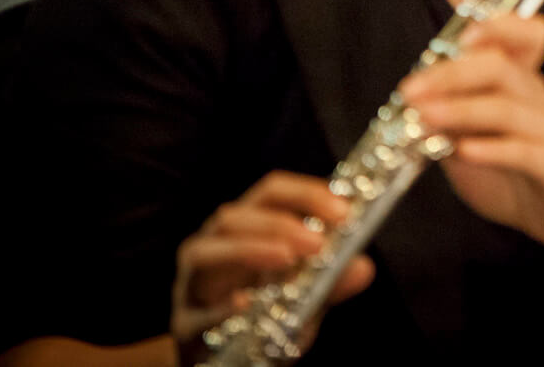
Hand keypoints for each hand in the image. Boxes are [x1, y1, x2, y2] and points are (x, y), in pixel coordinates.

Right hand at [170, 172, 374, 358]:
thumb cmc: (260, 319)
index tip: (342, 210)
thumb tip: (362, 267)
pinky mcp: (182, 323)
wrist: (223, 362)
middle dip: (278, 223)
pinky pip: (193, 311)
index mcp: (245, 230)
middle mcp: (214, 247)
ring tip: (285, 259)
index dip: (305, 194)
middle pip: (235, 216)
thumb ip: (329, 283)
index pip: (270, 194)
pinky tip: (243, 304)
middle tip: (317, 241)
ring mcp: (191, 284)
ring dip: (247, 249)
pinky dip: (217, 307)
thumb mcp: (303, 299)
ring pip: (204, 250)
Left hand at [399, 15, 543, 269]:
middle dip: (452, 74)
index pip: (526, 35)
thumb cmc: (511, 172)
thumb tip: (414, 103)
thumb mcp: (470, 139)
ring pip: (507, 109)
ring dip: (461, 110)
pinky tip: (464, 151)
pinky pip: (523, 151)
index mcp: (521, 82)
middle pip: (502, 68)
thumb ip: (448, 119)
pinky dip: (491, 149)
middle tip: (411, 89)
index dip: (501, 27)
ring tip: (425, 119)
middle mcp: (538, 98)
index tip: (462, 37)